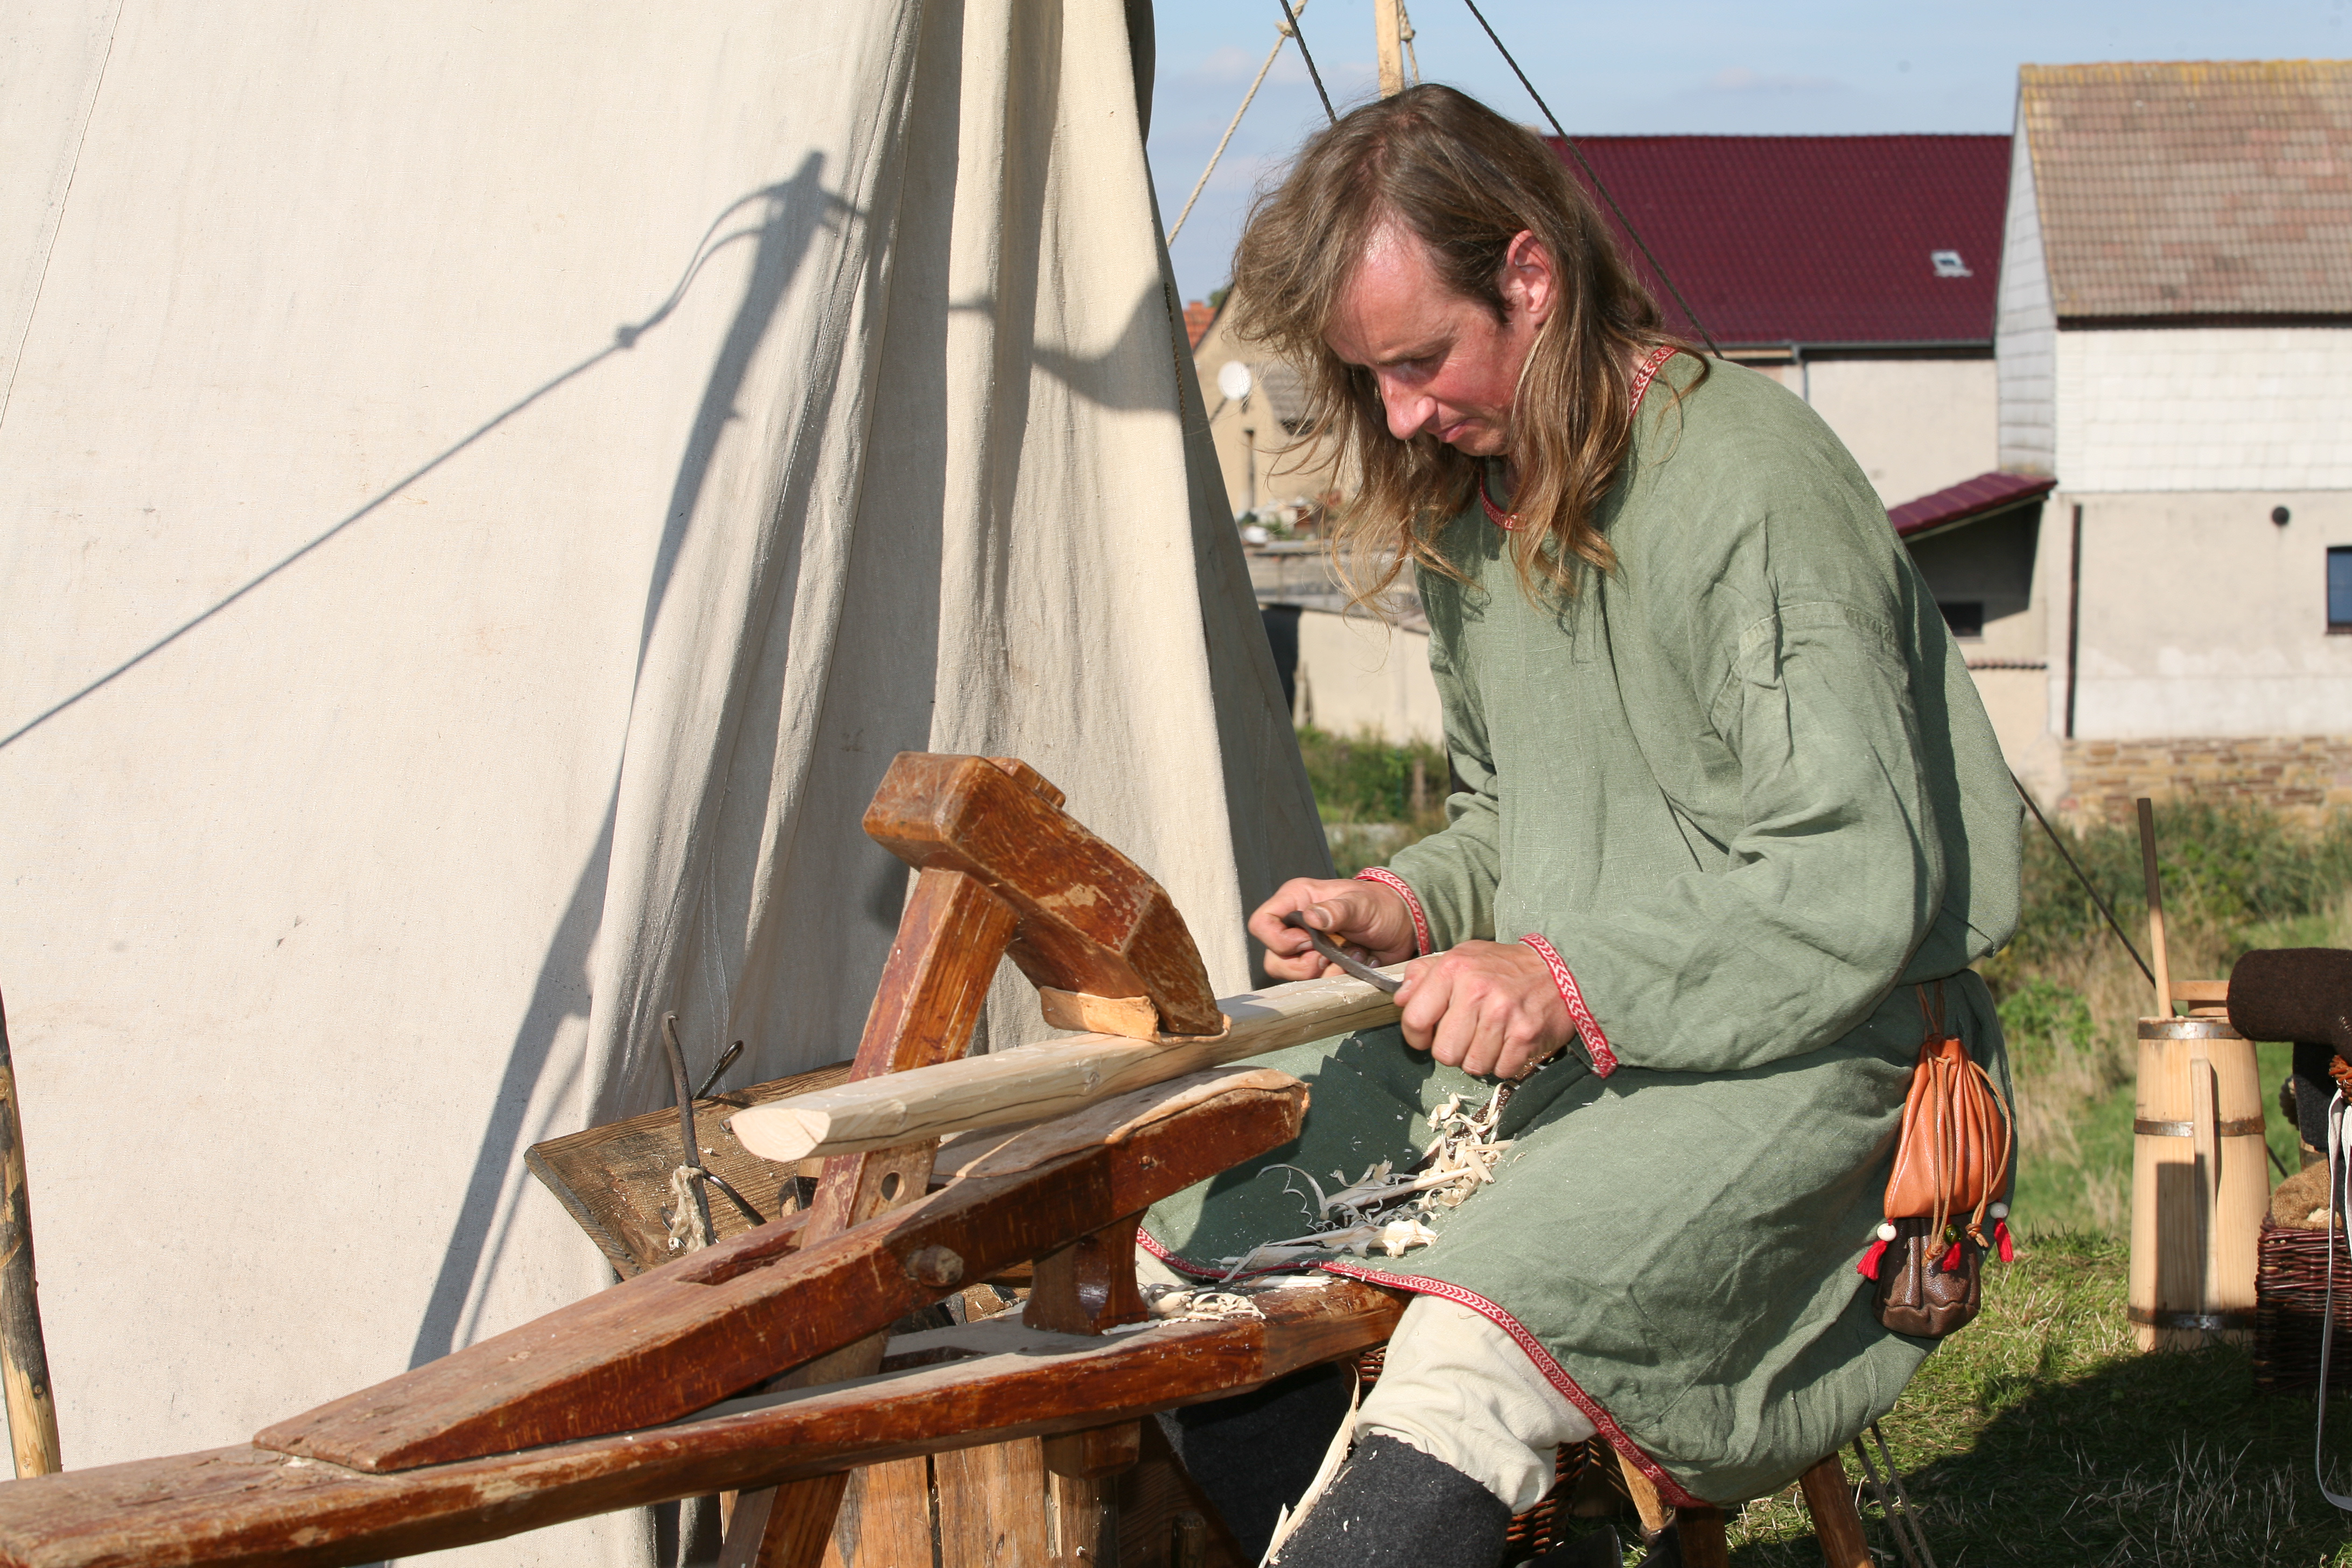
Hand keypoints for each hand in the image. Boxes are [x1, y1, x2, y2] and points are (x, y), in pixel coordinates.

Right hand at [1250, 877, 1419, 984]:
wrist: (1402, 927)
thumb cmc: (1380, 906)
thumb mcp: (1361, 904)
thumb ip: (1336, 910)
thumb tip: (1312, 918)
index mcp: (1296, 900)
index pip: (1261, 923)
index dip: (1279, 940)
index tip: (1309, 941)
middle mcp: (1295, 925)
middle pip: (1274, 958)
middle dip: (1304, 964)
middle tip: (1330, 955)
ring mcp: (1306, 949)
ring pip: (1291, 975)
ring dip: (1323, 972)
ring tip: (1347, 957)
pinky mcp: (1320, 966)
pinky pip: (1315, 983)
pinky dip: (1336, 977)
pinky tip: (1352, 963)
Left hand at [1395, 940, 1570, 1079]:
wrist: (1560, 968)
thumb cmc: (1505, 966)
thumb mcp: (1462, 956)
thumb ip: (1425, 974)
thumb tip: (1400, 998)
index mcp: (1454, 969)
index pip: (1414, 1019)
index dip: (1417, 1036)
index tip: (1428, 1036)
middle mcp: (1476, 991)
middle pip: (1443, 1052)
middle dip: (1453, 1050)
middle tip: (1468, 1034)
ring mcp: (1503, 1015)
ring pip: (1472, 1065)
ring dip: (1480, 1058)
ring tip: (1492, 1036)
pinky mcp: (1526, 1036)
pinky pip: (1501, 1070)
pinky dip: (1505, 1063)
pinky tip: (1510, 1042)